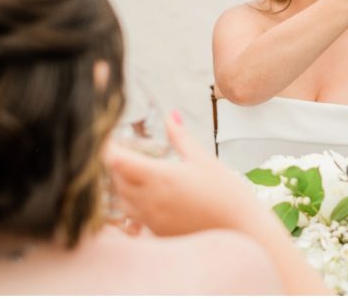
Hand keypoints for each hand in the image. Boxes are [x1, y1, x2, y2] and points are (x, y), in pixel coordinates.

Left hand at [104, 112, 259, 236]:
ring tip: (135, 170)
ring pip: (120, 199)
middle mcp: (149, 200)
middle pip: (114, 179)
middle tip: (124, 149)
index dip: (107, 147)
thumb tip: (171, 116)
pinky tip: (149, 193)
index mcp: (160, 177)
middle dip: (113, 163)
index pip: (116, 160)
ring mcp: (150, 219)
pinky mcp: (155, 232)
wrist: (241, 231)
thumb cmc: (226, 193)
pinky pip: (132, 215)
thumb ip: (181, 137)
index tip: (108, 137)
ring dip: (120, 183)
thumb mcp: (204, 160)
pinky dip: (131, 202)